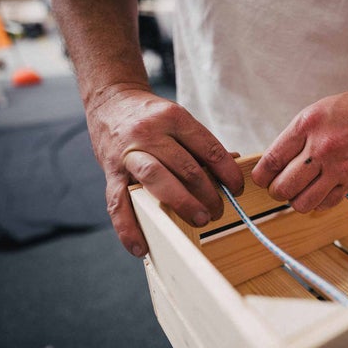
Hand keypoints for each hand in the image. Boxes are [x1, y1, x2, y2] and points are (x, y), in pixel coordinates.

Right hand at [86, 85, 243, 256]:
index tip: (237, 189)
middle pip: (185, 166)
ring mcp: (129, 153)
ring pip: (157, 180)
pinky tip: (140, 246)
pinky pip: (118, 202)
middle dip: (207, 193)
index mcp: (174, 118)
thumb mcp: (178, 120)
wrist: (110, 102)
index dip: (227, 172)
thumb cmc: (151, 117)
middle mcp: (150, 133)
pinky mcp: (111, 171)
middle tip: (218, 211)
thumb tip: (233, 164)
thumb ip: (202, 144)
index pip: (208, 148)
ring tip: (200, 220)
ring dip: (181, 203)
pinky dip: (128, 227)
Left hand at [251, 85, 347, 211]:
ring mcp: (339, 167)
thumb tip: (274, 165)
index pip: (271, 161)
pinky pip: (325, 204)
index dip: (261, 177)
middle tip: (279, 186)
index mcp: (307, 126)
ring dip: (295, 200)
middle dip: (276, 191)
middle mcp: (322, 148)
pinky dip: (317, 203)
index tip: (261, 179)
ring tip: (299, 190)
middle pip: (283, 187)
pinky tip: (318, 191)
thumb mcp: (315, 112)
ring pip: (302, 202)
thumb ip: (294, 138)